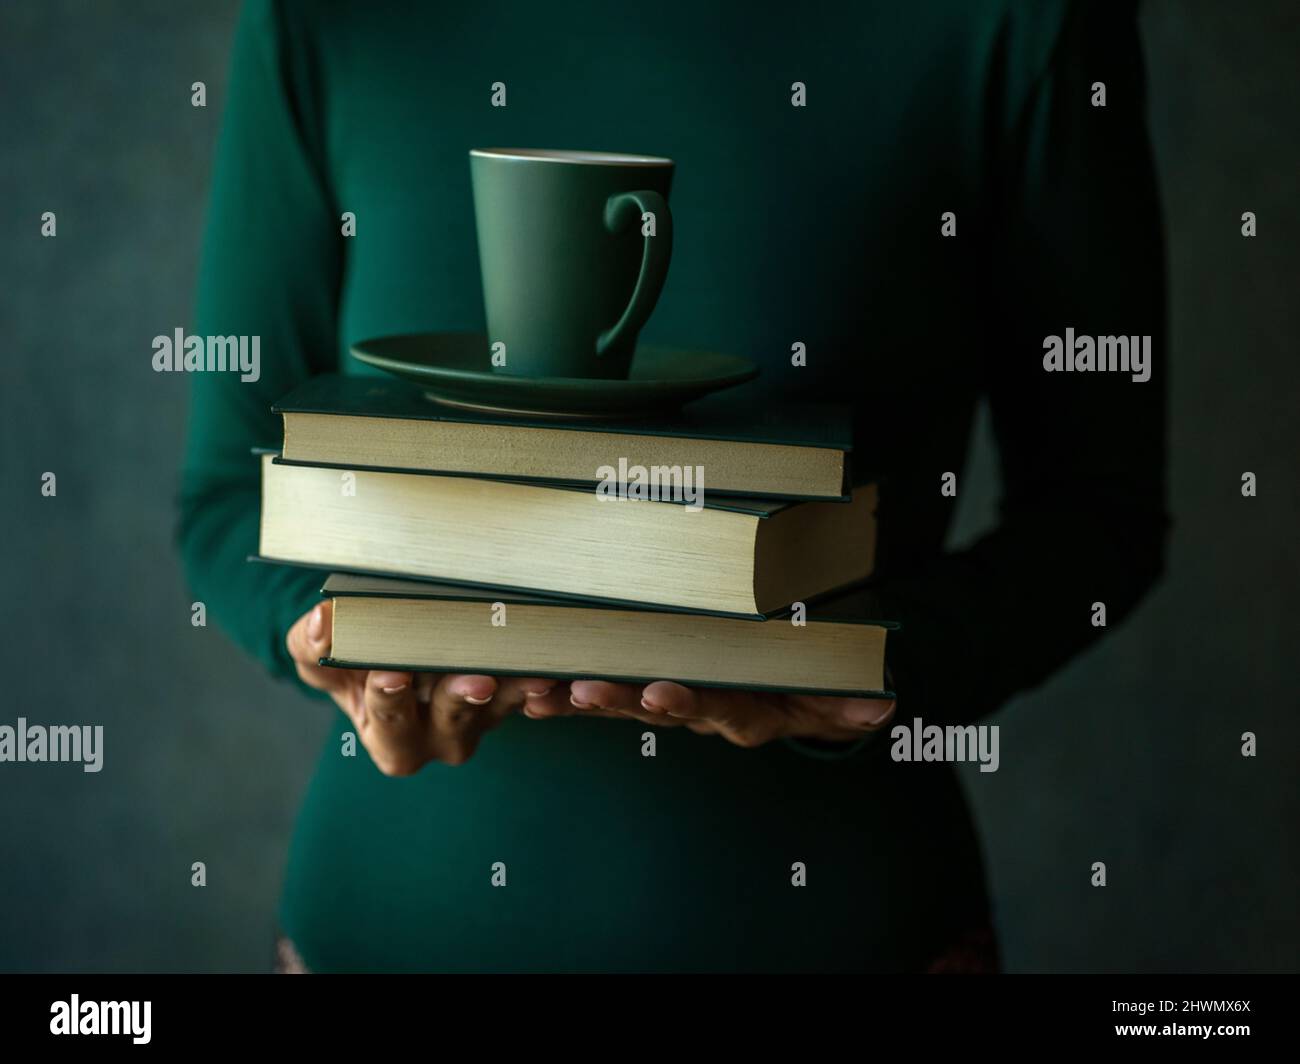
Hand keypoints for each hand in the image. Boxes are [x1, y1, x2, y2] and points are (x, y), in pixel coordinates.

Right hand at [285, 600, 555, 774]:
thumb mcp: (322, 657)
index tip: (392, 673)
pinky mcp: (518, 696)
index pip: (388, 720)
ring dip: (519, 690)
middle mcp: (441, 738)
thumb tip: (322, 621)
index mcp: (390, 738)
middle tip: (476, 679)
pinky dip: (549, 680)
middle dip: (461, 699)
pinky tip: (562, 663)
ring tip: (534, 672)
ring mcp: (485, 719)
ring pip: (503, 707)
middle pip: (452, 721)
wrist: (397, 654)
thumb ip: (314, 645)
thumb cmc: (356, 661)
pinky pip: (536, 692)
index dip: (389, 699)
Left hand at [521, 678, 895, 748]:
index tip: (659, 694)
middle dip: (615, 699)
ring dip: (580, 698)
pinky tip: (526, 697)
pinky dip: (566, 696)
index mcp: (742, 707)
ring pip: (621, 700)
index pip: (714, 705)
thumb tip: (879, 707)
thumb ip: (846, 701)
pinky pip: (604, 693)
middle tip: (578, 690)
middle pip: (656, 705)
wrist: (801, 693)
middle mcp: (702, 708)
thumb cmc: (811, 683)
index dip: (687, 702)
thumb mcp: (833, 694)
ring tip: (542, 695)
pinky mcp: (648, 686)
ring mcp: (674, 699)